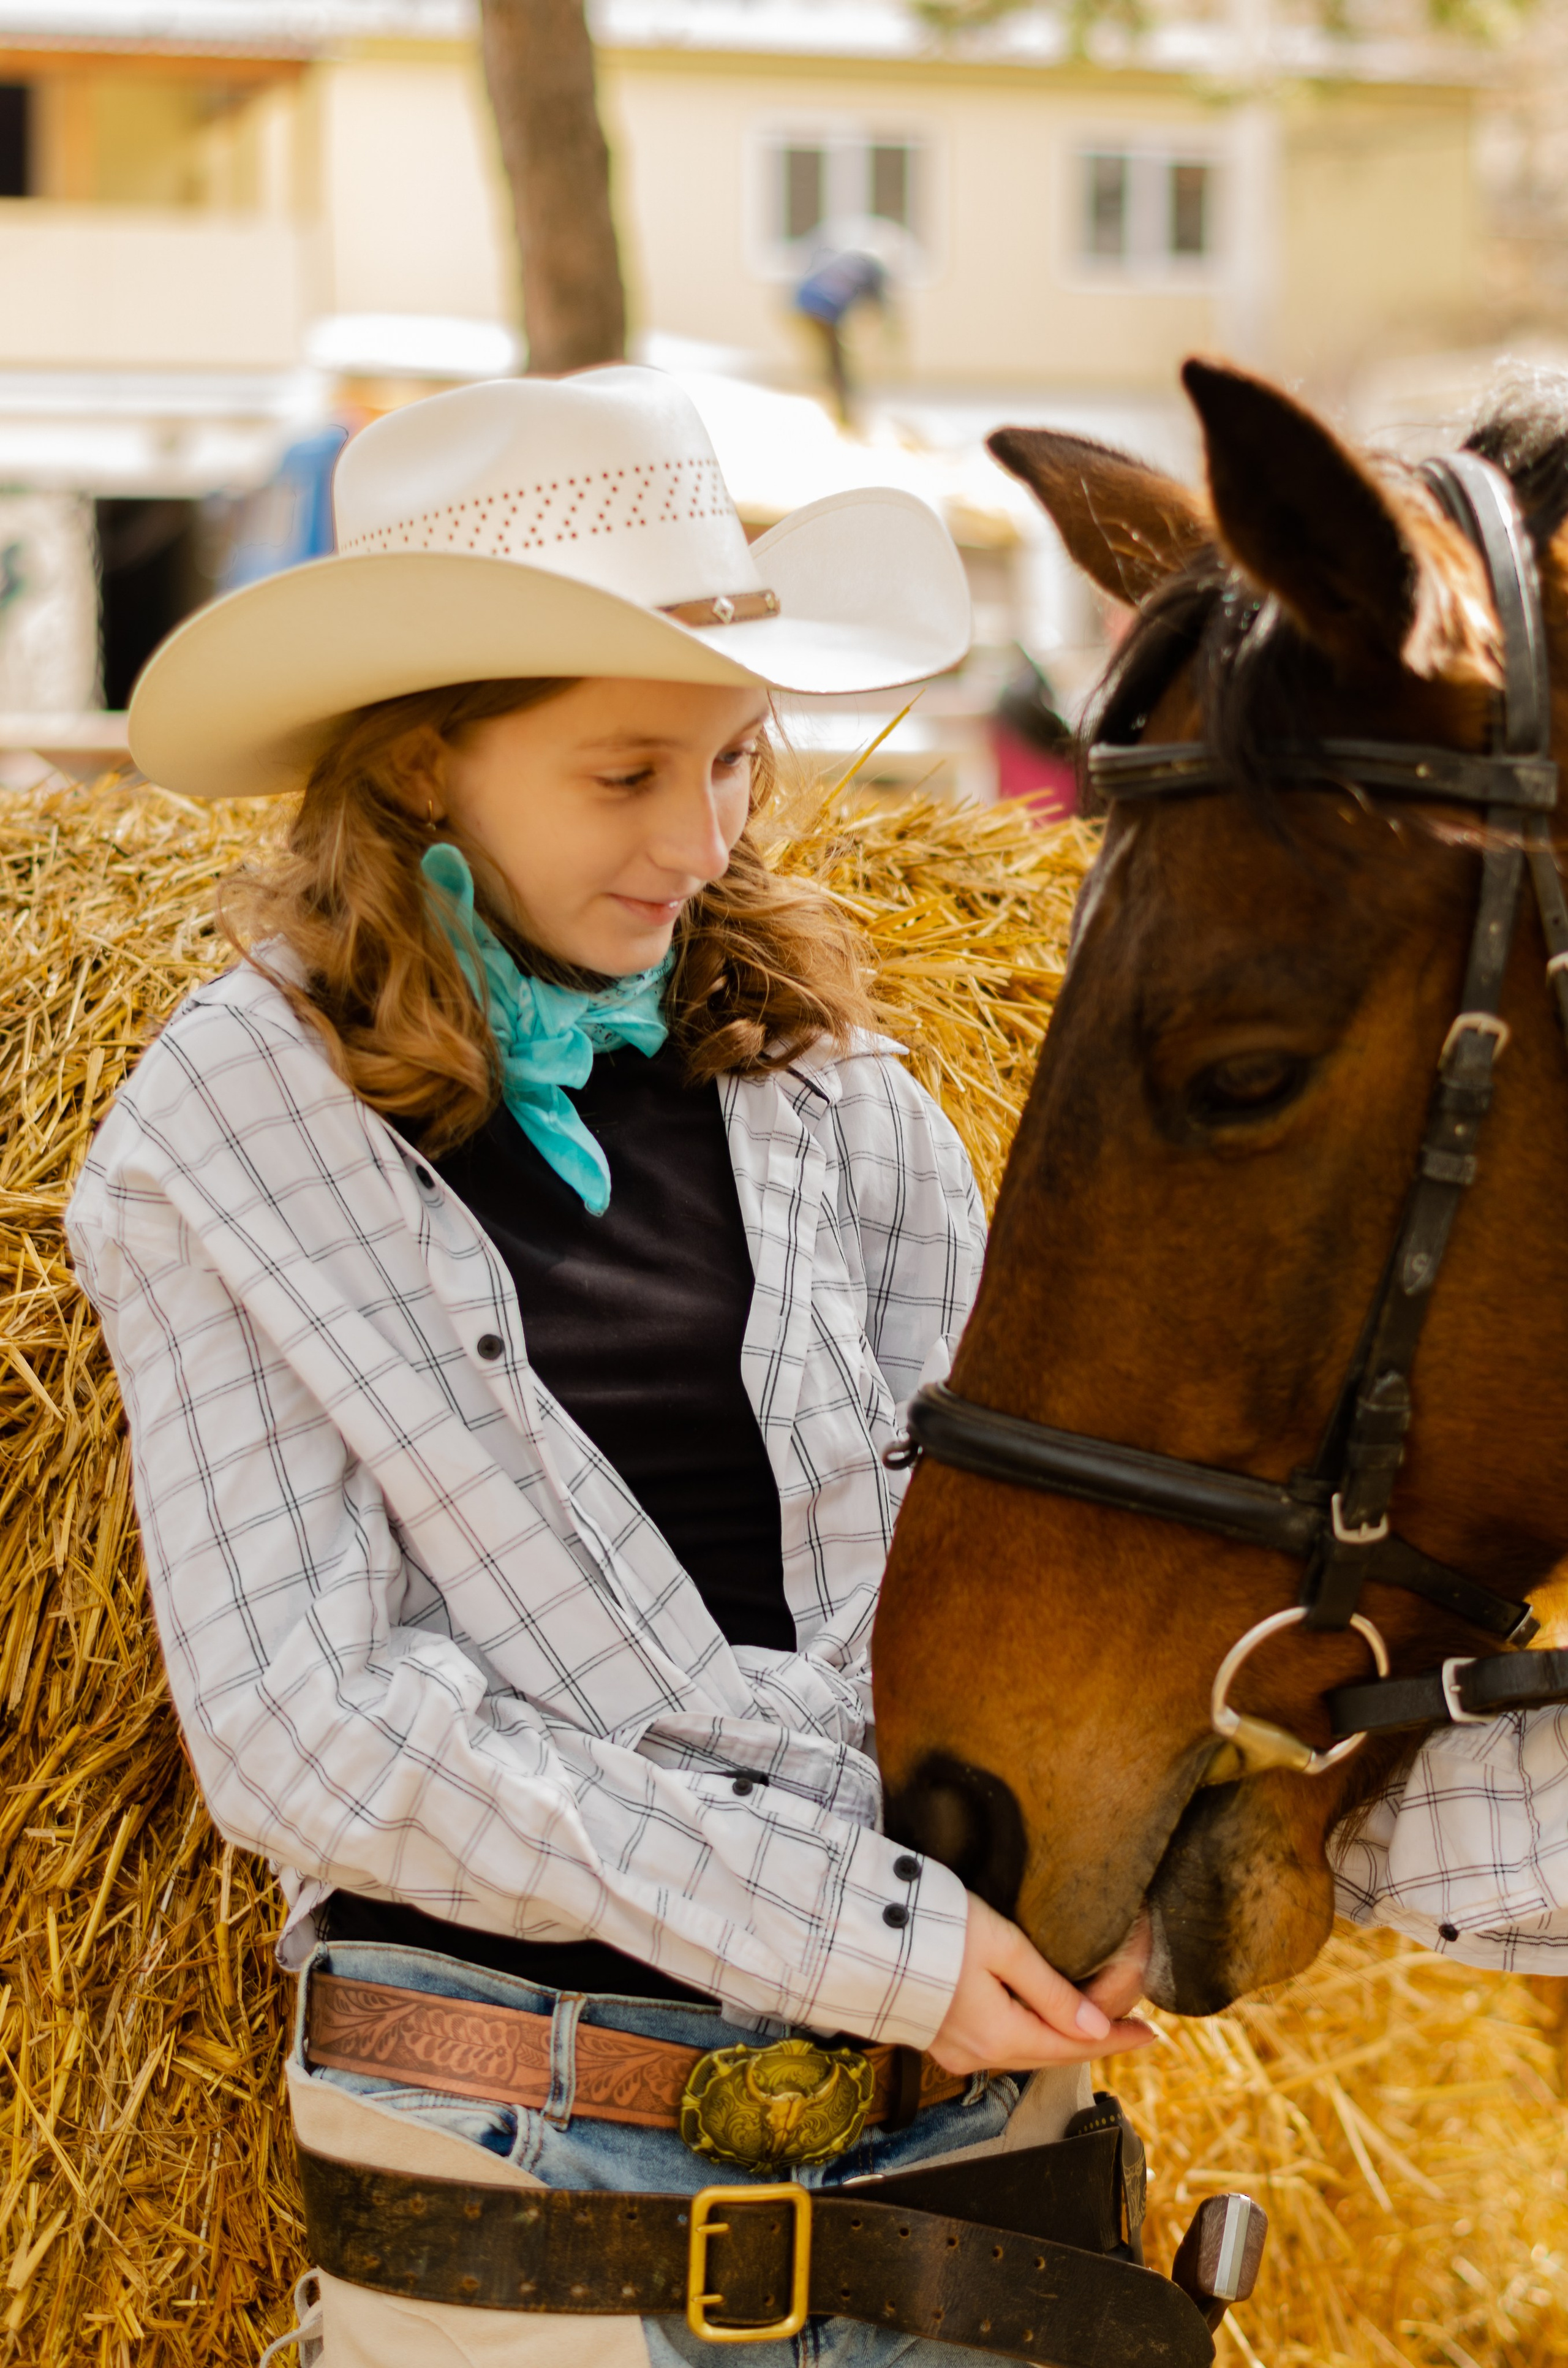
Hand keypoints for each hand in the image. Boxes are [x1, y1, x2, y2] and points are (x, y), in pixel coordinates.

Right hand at [927, 1893, 1154, 2076]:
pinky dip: (1031, 2036)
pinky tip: (1041, 2023)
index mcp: (1000, 2036)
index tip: (1152, 2034)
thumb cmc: (932, 1929)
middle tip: (1132, 2029)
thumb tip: (1096, 2027)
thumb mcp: (1001, 1947)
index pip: (1074, 2046)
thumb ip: (1050, 1990)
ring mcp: (954, 2049)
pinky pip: (999, 2045)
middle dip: (1094, 2043)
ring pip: (1025, 2052)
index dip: (1116, 2040)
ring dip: (1062, 2041)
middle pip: (1051, 2055)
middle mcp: (978, 2054)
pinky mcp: (938, 2035)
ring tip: (1095, 2026)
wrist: (861, 1934)